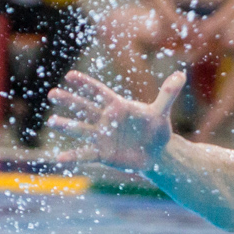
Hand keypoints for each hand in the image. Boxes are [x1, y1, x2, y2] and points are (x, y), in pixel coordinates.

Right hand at [48, 70, 182, 170]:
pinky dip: (73, 156)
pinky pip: (86, 154)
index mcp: (118, 106)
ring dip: (67, 126)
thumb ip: (168, 94)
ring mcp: (101, 137)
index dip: (86, 84)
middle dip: (69, 100)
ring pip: (81, 129)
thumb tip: (181, 74)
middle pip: (84, 108)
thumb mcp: (162, 112)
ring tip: (52, 122)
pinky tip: (59, 159)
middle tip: (52, 93)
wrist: (156, 153)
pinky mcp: (102, 153)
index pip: (99, 92)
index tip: (70, 75)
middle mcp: (105, 120)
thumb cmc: (156, 129)